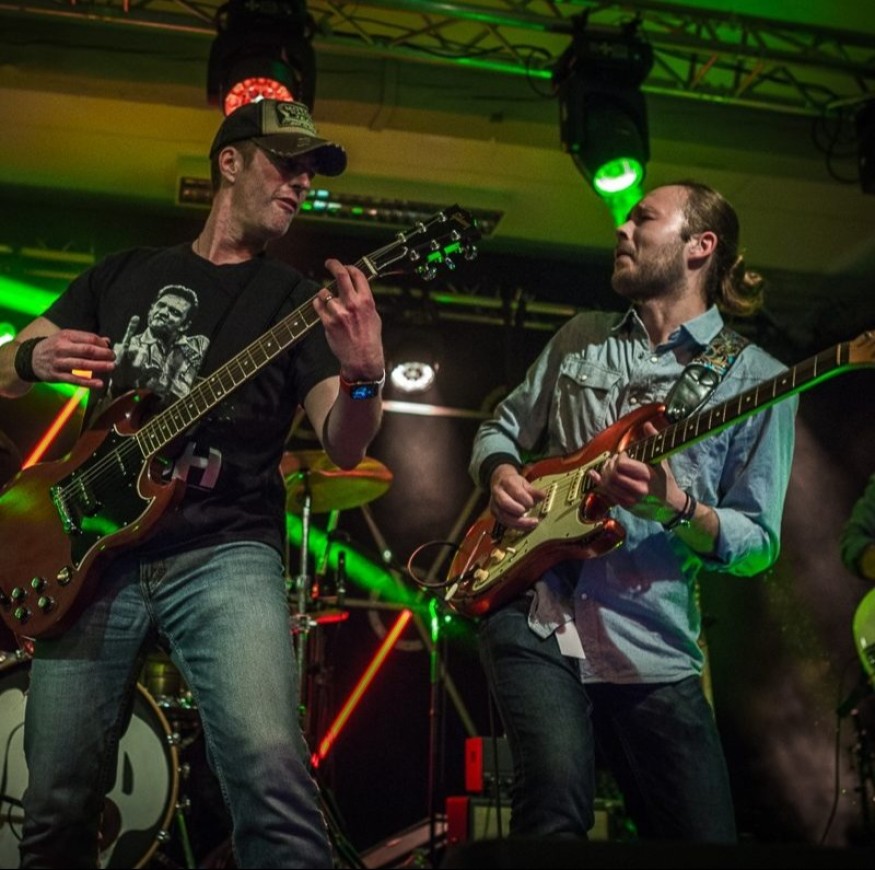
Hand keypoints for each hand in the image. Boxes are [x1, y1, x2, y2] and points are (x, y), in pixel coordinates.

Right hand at [30, 330, 114, 388]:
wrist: (30, 357)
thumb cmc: (54, 346)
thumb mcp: (67, 337)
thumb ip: (86, 339)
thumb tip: (107, 341)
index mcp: (66, 336)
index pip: (89, 338)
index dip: (102, 344)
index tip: (109, 348)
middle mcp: (62, 348)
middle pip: (87, 350)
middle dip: (104, 354)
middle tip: (113, 357)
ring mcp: (59, 362)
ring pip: (82, 364)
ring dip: (99, 366)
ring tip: (111, 367)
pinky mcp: (57, 375)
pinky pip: (74, 379)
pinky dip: (88, 382)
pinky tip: (99, 384)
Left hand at [315, 259, 383, 378]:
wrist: (362, 358)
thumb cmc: (369, 338)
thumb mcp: (374, 316)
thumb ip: (365, 301)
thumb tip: (357, 289)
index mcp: (366, 301)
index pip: (357, 275)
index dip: (350, 267)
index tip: (345, 267)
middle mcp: (352, 304)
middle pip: (340, 275)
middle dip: (333, 265)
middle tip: (329, 263)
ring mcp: (339, 313)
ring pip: (324, 292)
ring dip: (324, 294)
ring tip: (328, 300)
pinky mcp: (328, 323)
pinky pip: (317, 305)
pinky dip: (318, 304)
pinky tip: (322, 307)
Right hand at [489, 464, 546, 530]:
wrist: (500, 482)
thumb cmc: (513, 483)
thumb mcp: (524, 483)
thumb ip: (533, 491)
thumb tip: (543, 495)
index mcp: (506, 482)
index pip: (515, 491)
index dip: (525, 499)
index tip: (532, 503)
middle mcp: (498, 493)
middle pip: (505, 503)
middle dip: (518, 511)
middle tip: (530, 513)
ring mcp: (494, 504)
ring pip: (503, 516)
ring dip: (519, 522)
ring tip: (532, 524)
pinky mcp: (495, 513)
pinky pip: (505, 522)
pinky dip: (516, 526)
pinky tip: (526, 527)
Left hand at [588, 422, 685, 523]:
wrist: (671, 505)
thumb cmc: (666, 480)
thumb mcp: (662, 460)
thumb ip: (654, 441)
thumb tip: (647, 424)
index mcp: (647, 475)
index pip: (622, 464)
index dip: (619, 457)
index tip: (624, 455)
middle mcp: (638, 489)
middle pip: (612, 474)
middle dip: (609, 464)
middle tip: (613, 460)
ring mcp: (631, 499)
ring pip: (607, 485)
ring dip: (603, 473)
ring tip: (608, 467)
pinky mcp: (626, 506)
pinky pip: (607, 493)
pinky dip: (598, 482)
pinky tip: (594, 474)